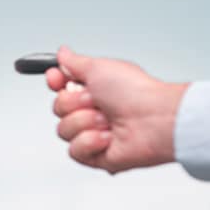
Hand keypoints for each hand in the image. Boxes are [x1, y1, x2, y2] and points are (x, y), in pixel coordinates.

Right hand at [46, 47, 187, 174]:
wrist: (154, 120)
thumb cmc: (136, 93)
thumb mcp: (98, 67)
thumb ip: (74, 62)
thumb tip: (62, 53)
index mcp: (93, 89)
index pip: (60, 86)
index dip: (55, 81)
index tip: (56, 77)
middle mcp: (92, 111)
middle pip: (57, 108)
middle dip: (74, 103)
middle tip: (96, 101)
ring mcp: (93, 133)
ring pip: (63, 130)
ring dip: (84, 123)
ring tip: (107, 121)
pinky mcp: (96, 155)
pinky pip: (74, 151)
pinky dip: (90, 142)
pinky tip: (108, 137)